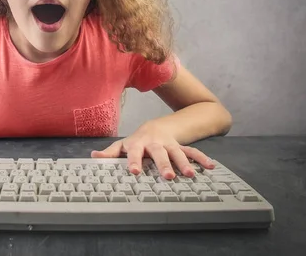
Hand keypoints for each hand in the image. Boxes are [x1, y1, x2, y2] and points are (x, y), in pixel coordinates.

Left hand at [90, 123, 214, 178]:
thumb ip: (110, 153)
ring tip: (190, 175)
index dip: (135, 161)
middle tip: (168, 177)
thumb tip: (94, 157)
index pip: (135, 153)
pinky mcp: (181, 146)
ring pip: (178, 152)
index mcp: (139, 144)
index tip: (134, 172)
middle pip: (160, 154)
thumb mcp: (123, 146)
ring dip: (184, 163)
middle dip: (164, 165)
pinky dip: (202, 158)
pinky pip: (193, 151)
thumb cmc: (137, 142)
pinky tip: (210, 167)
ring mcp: (170, 144)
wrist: (156, 127)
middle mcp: (155, 144)